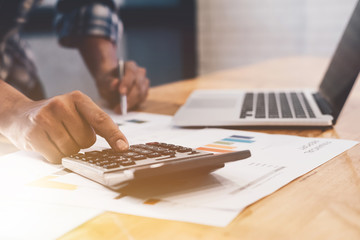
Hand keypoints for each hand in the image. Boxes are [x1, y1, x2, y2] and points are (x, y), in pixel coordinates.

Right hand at [3, 90, 128, 162]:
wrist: (20, 116)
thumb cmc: (57, 116)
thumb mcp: (77, 111)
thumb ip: (97, 124)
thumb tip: (120, 144)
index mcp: (78, 98)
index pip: (101, 119)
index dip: (114, 135)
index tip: (123, 148)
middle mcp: (62, 104)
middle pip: (87, 140)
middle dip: (81, 142)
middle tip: (68, 133)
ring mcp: (46, 117)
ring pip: (71, 150)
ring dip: (67, 149)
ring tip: (57, 137)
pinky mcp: (34, 132)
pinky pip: (56, 156)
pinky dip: (55, 155)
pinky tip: (47, 143)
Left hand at [78, 37, 149, 112]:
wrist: (111, 83)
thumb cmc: (108, 80)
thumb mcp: (104, 80)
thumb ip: (109, 81)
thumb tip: (115, 83)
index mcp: (130, 66)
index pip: (131, 73)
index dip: (127, 83)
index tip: (121, 92)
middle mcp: (140, 73)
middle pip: (138, 85)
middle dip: (130, 97)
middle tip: (120, 107)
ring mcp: (144, 82)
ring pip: (142, 94)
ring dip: (131, 103)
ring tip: (119, 109)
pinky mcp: (145, 91)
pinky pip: (142, 99)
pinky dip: (134, 104)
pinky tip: (125, 107)